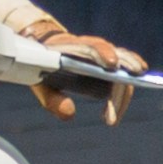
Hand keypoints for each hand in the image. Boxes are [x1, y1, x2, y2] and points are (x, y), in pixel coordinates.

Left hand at [23, 19, 144, 124]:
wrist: (46, 49)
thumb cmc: (41, 64)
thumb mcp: (38, 80)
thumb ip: (52, 97)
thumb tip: (70, 114)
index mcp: (72, 47)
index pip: (91, 46)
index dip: (103, 53)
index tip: (112, 65)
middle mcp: (93, 47)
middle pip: (115, 59)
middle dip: (119, 84)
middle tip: (112, 116)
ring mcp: (105, 54)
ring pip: (124, 67)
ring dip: (123, 92)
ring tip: (114, 117)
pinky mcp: (111, 63)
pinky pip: (124, 74)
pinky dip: (125, 91)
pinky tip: (118, 109)